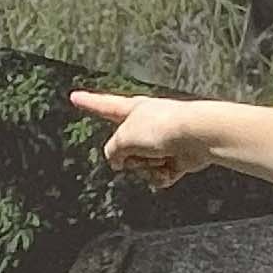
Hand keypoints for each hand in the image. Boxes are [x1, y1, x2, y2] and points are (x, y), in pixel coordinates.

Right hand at [70, 90, 211, 188]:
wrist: (198, 136)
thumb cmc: (161, 128)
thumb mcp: (123, 138)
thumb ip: (112, 151)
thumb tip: (118, 163)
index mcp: (131, 110)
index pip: (103, 105)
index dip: (88, 102)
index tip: (74, 96)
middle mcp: (145, 124)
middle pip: (123, 150)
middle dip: (130, 158)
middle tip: (143, 149)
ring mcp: (160, 142)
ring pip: (139, 167)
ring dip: (146, 167)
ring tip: (160, 156)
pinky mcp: (175, 158)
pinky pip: (158, 176)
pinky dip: (162, 176)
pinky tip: (171, 167)